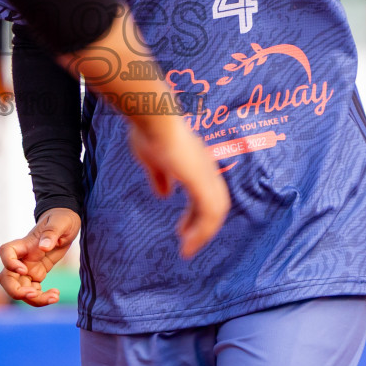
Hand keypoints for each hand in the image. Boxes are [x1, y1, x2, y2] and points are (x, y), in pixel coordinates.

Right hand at [0, 207, 80, 305]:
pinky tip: (56, 295)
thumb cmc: (62, 219)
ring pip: (20, 289)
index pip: (6, 252)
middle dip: (16, 291)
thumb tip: (44, 246)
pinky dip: (42, 299)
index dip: (10, 263)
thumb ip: (51, 233)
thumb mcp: (61, 222)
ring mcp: (28, 268)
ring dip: (33, 299)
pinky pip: (33, 292)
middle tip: (34, 295)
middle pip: (6, 278)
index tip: (25, 270)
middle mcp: (22, 258)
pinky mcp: (37, 275)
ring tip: (54, 297)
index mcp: (25, 244)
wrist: (66, 224)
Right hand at [56, 15, 228, 256]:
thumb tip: (164, 194)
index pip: (205, 193)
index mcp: (196, 163)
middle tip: (186, 241)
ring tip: (188, 247)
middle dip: (203, 225)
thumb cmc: (149, 131)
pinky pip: (209, 213)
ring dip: (203, 232)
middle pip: (215, 203)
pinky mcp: (201, 181)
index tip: (183, 227)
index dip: (197, 213)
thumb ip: (160, 177)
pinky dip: (202, 231)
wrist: (153, 118)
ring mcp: (206, 174)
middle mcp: (206, 168)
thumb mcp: (152, 160)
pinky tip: (188, 241)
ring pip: (216, 211)